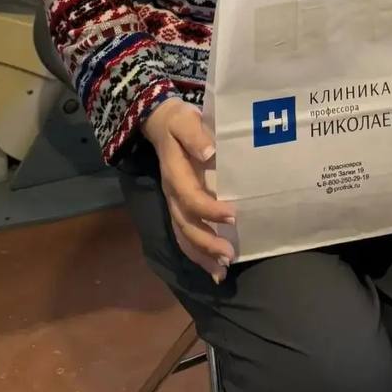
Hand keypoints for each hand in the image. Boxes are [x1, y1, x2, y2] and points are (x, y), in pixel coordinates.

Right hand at [142, 99, 235, 283]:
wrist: (159, 123)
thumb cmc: (178, 121)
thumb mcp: (184, 120)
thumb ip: (194, 134)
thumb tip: (209, 152)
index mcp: (175, 174)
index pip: (190, 197)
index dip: (209, 210)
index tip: (233, 215)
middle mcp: (172, 194)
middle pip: (185, 225)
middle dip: (206, 243)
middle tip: (229, 255)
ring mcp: (174, 203)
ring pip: (184, 235)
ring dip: (202, 255)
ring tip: (222, 271)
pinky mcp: (179, 207)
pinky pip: (184, 234)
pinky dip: (197, 254)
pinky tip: (213, 268)